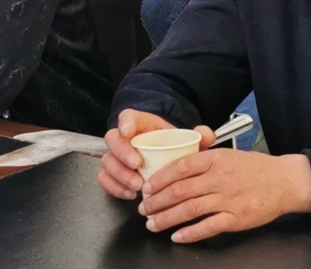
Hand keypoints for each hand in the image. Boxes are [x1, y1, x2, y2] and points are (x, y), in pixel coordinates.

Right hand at [97, 109, 214, 199]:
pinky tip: (130, 194)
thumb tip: (205, 134)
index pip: (127, 116)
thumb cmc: (175, 147)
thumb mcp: (189, 140)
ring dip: (120, 175)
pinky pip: (105, 179)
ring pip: (107, 161)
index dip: (125, 122)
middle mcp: (126, 138)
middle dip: (122, 153)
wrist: (168, 158)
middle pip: (113, 139)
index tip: (128, 132)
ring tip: (137, 186)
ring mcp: (118, 156)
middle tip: (137, 165)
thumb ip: (200, 135)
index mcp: (142, 124)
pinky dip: (115, 188)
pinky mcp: (114, 172)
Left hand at [138, 150, 310, 243]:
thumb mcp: (229, 154)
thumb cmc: (256, 167)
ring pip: (189, 209)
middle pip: (180, 190)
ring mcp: (228, 199)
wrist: (285, 181)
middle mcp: (221, 178)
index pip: (181, 166)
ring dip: (166, 218)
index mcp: (217, 159)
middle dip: (157, 201)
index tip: (147, 187)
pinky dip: (189, 233)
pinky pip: (208, 227)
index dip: (160, 178)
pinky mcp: (236, 219)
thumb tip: (175, 165)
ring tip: (152, 223)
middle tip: (144, 208)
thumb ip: (205, 158)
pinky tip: (177, 236)